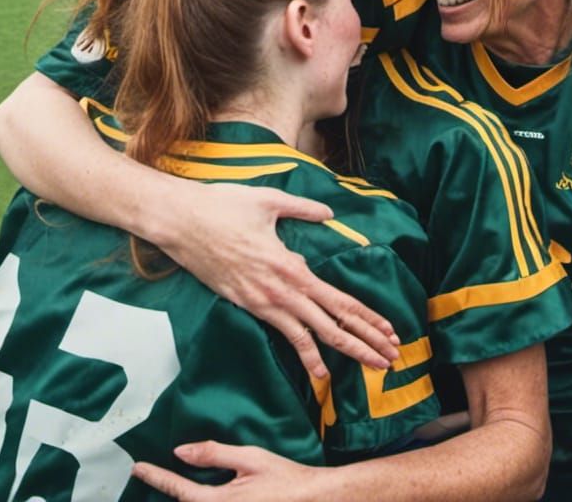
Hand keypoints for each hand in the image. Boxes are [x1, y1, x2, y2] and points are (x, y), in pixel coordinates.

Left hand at [133, 442, 325, 500]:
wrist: (313, 500)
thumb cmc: (285, 479)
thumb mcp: (251, 459)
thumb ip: (215, 454)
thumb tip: (181, 451)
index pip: (178, 489)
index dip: (156, 477)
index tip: (138, 468)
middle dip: (168, 490)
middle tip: (150, 477)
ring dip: (187, 498)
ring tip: (180, 486)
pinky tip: (203, 496)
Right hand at [159, 181, 399, 377]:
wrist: (180, 222)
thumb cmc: (224, 206)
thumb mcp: (271, 201)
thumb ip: (304, 209)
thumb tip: (329, 213)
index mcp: (292, 267)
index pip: (340, 301)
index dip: (368, 319)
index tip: (390, 333)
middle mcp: (282, 292)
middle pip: (333, 326)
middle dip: (364, 344)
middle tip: (391, 360)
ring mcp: (262, 303)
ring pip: (311, 338)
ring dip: (341, 354)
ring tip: (365, 367)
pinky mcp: (245, 306)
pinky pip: (283, 335)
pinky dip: (305, 354)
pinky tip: (318, 371)